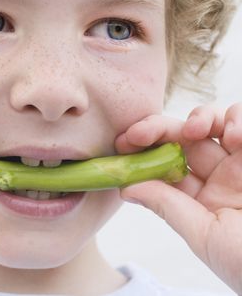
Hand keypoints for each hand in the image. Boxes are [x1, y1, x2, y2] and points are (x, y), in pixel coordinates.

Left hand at [115, 103, 241, 292]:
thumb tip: (126, 188)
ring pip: (215, 123)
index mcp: (201, 198)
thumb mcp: (203, 235)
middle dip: (160, 128)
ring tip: (196, 128)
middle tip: (141, 132)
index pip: (167, 165)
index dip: (143, 150)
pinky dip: (237, 118)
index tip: (122, 143)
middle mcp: (221, 177)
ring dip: (200, 117)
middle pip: (184, 138)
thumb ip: (168, 206)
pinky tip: (235, 135)